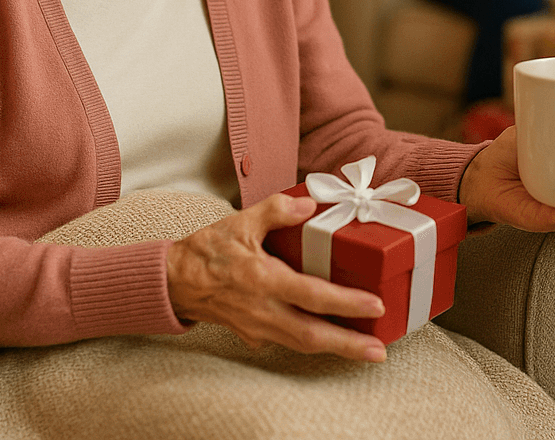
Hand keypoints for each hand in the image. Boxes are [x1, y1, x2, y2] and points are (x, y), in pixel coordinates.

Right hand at [165, 193, 387, 361]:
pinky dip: (313, 342)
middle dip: (349, 345)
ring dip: (336, 349)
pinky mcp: (253, 335)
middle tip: (380, 351)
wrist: (174, 282)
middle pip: (312, 335)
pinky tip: (333, 338)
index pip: (312, 295)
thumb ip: (276, 211)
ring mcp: (258, 328)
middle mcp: (263, 310)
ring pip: (302, 344)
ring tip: (367, 351)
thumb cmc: (207, 251)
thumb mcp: (240, 222)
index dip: (345, 302)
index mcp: (263, 279)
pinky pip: (288, 342)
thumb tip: (310, 203)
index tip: (375, 305)